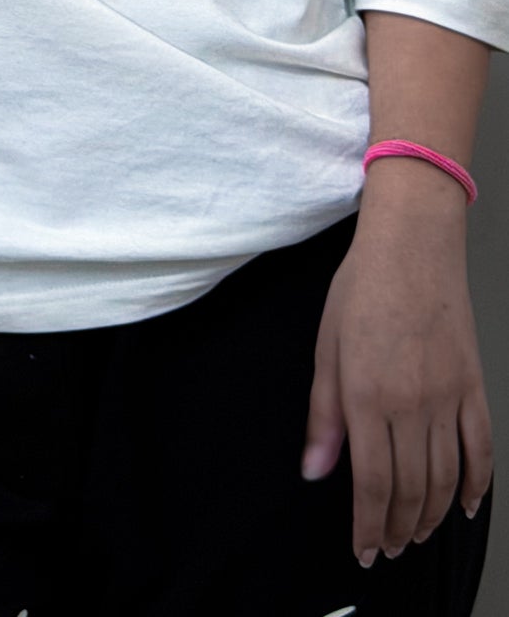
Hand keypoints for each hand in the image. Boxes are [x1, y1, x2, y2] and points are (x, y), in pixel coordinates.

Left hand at [303, 172, 491, 566]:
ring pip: (447, 479)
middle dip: (399, 528)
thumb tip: (315, 471)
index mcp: (367, 396)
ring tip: (419, 535)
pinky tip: (468, 507)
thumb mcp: (326, 347)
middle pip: (412, 489)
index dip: (368, 525)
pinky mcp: (475, 388)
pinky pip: (482, 450)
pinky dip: (478, 486)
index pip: (372, 483)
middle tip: (391, 548)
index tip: (364, 550)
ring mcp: (449, 399)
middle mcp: (411, 405)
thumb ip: (322, 414)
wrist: (413, 247)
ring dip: (434, 516)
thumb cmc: (361, 289)